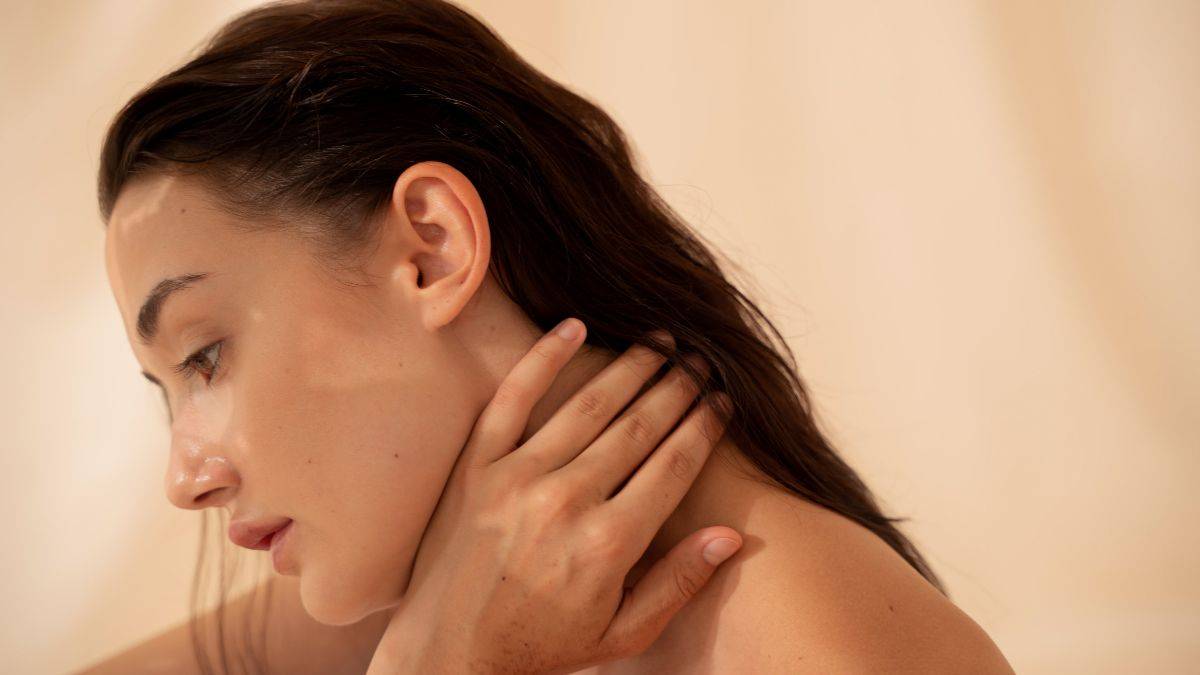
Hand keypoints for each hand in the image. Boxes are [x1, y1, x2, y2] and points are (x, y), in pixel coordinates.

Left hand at [366, 318, 740, 674]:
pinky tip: (573, 327)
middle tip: (702, 361)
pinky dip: (543, 359)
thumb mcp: (623, 633)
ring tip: (660, 342)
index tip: (725, 403)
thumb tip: (732, 535)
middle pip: (639, 427)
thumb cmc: (543, 647)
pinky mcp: (477, 468)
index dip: (705, 428)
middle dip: (678, 388)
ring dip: (631, 367)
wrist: (452, 654)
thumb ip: (678, 583)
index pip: (673, 467)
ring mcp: (517, 479)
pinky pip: (512, 399)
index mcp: (608, 544)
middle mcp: (566, 502)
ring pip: (588, 406)